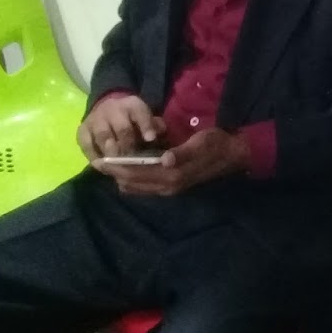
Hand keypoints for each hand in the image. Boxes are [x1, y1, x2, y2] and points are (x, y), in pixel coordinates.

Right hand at [78, 94, 163, 165]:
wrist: (107, 108)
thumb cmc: (132, 118)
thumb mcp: (146, 117)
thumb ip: (154, 127)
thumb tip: (157, 138)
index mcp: (132, 104)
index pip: (140, 113)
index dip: (146, 127)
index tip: (151, 140)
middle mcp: (112, 109)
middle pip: (121, 128)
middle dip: (129, 146)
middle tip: (134, 161)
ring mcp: (95, 119)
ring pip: (103, 137)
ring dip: (113, 154)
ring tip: (120, 167)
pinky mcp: (82, 131)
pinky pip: (87, 146)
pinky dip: (95, 158)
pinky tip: (104, 167)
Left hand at [105, 128, 249, 196]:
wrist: (232, 155)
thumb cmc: (216, 144)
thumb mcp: (201, 143)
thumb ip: (182, 152)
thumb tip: (165, 159)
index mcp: (172, 176)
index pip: (136, 174)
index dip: (116, 168)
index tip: (98, 160)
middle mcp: (167, 187)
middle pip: (131, 183)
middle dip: (114, 173)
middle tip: (99, 161)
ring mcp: (168, 189)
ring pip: (135, 188)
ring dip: (122, 177)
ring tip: (111, 164)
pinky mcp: (170, 186)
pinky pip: (143, 187)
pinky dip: (132, 179)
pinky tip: (129, 168)